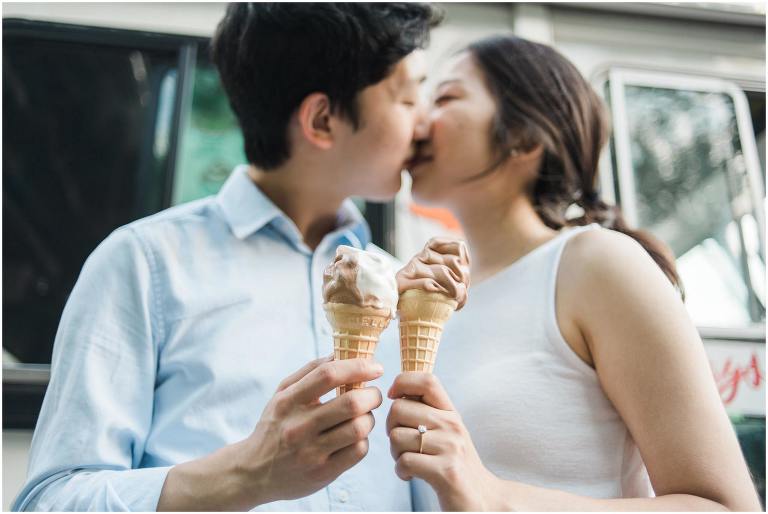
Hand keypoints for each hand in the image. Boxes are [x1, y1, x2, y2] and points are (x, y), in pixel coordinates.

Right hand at [236, 355, 384, 505]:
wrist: (253, 472)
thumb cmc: (275, 426)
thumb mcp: (282, 394)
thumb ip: (309, 372)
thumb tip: (341, 353)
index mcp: (289, 401)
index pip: (329, 375)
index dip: (357, 366)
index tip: (375, 367)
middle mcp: (299, 426)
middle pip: (351, 403)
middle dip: (372, 394)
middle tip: (373, 394)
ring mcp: (311, 452)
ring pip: (359, 428)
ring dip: (369, 418)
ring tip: (363, 416)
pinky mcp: (322, 473)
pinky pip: (358, 451)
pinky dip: (363, 440)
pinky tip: (355, 437)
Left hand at [387, 372, 500, 510]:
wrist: (483, 499)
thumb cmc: (456, 464)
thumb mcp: (447, 432)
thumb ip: (428, 412)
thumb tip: (398, 393)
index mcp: (450, 412)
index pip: (427, 380)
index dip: (402, 382)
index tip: (393, 397)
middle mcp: (452, 425)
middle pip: (399, 409)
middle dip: (390, 428)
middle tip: (401, 445)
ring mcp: (450, 447)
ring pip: (397, 437)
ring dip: (395, 453)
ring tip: (409, 461)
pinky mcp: (445, 471)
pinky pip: (404, 461)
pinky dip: (401, 471)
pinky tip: (411, 475)